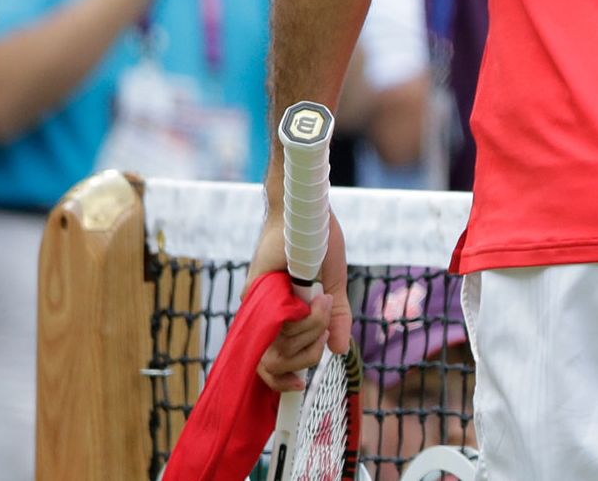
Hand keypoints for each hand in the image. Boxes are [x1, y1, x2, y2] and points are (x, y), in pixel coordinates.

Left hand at [249, 207, 351, 392]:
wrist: (304, 212)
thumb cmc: (317, 242)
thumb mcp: (333, 285)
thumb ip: (336, 317)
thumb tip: (340, 351)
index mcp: (278, 319)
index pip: (271, 364)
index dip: (281, 380)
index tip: (298, 385)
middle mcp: (264, 318)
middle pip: (281, 362)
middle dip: (310, 351)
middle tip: (328, 321)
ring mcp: (259, 307)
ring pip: (282, 347)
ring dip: (312, 330)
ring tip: (324, 299)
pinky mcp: (257, 294)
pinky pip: (280, 326)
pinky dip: (304, 320)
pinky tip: (317, 301)